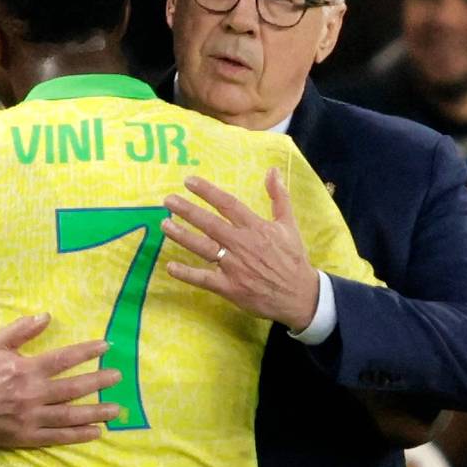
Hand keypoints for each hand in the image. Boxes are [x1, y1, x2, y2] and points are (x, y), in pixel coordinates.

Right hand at [0, 314, 123, 446]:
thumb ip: (20, 331)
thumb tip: (46, 316)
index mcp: (26, 370)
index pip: (63, 359)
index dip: (86, 352)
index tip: (106, 346)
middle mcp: (33, 394)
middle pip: (73, 388)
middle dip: (98, 382)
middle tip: (118, 377)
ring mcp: (33, 417)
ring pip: (70, 415)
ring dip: (95, 412)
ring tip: (116, 409)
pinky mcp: (30, 436)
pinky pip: (59, 436)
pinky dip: (79, 435)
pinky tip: (96, 432)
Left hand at [162, 171, 321, 331]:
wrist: (301, 295)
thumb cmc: (293, 259)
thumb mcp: (289, 225)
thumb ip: (279, 197)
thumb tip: (273, 171)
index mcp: (256, 228)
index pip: (227, 204)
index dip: (207, 191)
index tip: (189, 181)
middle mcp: (242, 244)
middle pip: (209, 223)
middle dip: (187, 210)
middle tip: (168, 201)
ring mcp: (234, 267)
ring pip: (203, 248)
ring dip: (182, 236)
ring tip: (165, 225)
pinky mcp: (231, 287)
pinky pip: (204, 279)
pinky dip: (187, 273)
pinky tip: (170, 266)